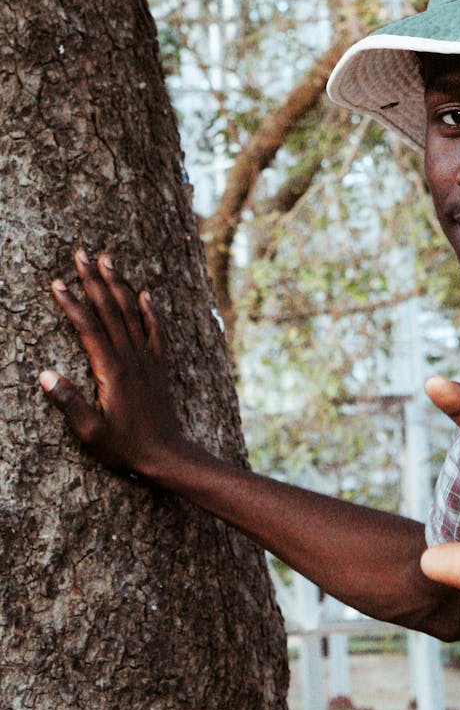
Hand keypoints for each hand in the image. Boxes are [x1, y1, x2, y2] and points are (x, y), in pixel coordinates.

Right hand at [39, 250, 181, 476]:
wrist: (165, 454)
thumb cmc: (124, 447)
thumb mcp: (90, 431)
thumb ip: (69, 403)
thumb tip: (45, 374)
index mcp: (112, 371)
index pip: (88, 328)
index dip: (72, 303)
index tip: (57, 282)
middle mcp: (132, 358)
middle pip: (110, 311)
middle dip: (93, 281)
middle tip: (80, 254)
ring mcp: (148, 359)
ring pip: (132, 313)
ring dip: (118, 285)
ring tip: (107, 260)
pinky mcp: (159, 365)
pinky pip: (156, 330)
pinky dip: (151, 310)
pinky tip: (146, 293)